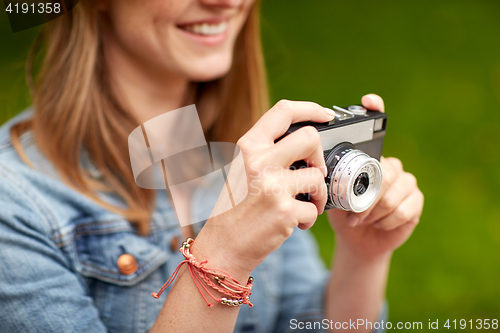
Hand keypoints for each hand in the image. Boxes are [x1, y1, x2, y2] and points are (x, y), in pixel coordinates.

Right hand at [194, 100, 332, 278]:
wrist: (223, 246)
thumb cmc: (234, 207)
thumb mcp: (242, 168)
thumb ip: (267, 151)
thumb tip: (306, 139)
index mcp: (248, 147)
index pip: (284, 111)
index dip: (311, 109)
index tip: (325, 115)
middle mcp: (259, 162)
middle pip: (310, 137)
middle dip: (319, 155)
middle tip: (314, 170)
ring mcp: (272, 186)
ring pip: (318, 176)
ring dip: (318, 193)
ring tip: (304, 203)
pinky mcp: (284, 211)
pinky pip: (314, 208)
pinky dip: (309, 218)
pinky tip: (296, 222)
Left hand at [327, 94, 423, 260]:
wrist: (356, 240)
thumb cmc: (341, 214)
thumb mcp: (330, 197)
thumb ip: (328, 181)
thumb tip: (314, 169)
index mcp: (369, 159)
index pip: (375, 127)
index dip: (375, 110)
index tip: (368, 101)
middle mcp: (389, 165)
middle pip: (385, 171)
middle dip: (366, 196)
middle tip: (352, 212)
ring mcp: (405, 182)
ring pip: (394, 192)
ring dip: (374, 211)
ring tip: (360, 220)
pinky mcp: (415, 201)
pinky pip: (405, 209)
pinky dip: (387, 221)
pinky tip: (377, 224)